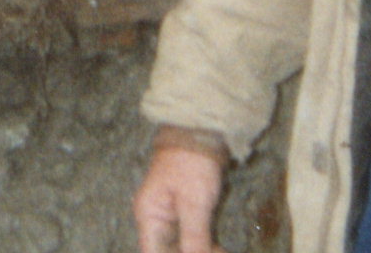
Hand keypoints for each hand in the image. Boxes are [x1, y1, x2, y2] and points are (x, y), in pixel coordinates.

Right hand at [132, 127, 225, 252]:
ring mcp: (169, 213)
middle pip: (167, 250)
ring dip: (199, 250)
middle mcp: (155, 218)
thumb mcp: (194, 202)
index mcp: (149, 216)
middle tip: (216, 252)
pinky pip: (190, 234)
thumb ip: (194, 237)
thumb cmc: (192, 163)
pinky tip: (217, 247)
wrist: (202, 130)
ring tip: (221, 250)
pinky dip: (203, 242)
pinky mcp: (184, 208)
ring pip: (181, 244)